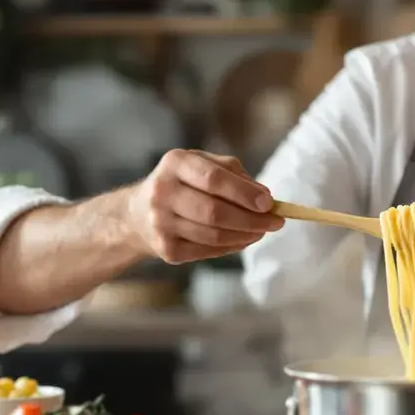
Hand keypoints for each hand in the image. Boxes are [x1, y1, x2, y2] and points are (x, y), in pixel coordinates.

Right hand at [127, 149, 283, 263]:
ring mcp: (161, 223)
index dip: (244, 193)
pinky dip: (231, 247)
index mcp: (175, 163)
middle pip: (214, 212)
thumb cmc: (183, 183)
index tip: (269, 203)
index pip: (213, 179)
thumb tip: (265, 197)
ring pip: (213, 236)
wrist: (138, 213)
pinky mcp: (166, 249)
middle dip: (251, 220)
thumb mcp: (204, 164)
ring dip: (245, 235)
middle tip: (275, 222)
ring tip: (262, 231)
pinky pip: (207, 251)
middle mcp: (163, 192)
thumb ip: (235, 175)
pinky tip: (243, 239)